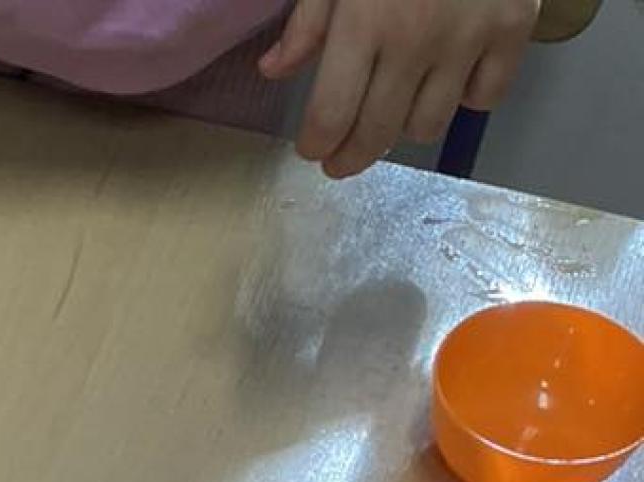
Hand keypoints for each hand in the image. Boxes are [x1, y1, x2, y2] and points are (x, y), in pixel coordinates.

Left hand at [262, 0, 534, 177]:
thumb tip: (273, 70)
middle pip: (377, 134)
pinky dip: (466, 96)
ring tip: (395, 105)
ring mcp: (469, 39)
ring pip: (428, 127)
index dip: (317, 144)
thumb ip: (310, 17)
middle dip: (350, 156)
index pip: (331, 116)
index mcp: (365, 21)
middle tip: (341, 157)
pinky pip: (485, 98)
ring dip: (405, 125)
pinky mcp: (515, 29)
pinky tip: (452, 76)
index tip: (313, 148)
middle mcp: (416, 42)